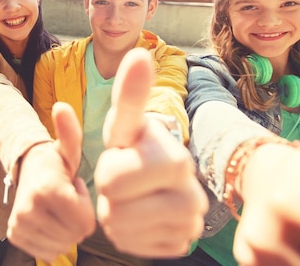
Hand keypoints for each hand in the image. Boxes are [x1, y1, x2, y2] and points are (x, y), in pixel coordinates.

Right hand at [7, 102, 95, 261]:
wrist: (26, 171)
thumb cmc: (55, 162)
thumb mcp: (67, 148)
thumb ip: (70, 132)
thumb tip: (61, 106)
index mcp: (47, 190)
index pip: (85, 223)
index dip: (86, 206)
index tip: (75, 188)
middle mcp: (29, 210)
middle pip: (75, 236)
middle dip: (77, 218)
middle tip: (67, 197)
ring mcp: (20, 225)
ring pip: (62, 246)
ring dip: (65, 229)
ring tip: (58, 206)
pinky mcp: (15, 235)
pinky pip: (47, 252)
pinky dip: (52, 239)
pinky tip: (48, 218)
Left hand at [94, 48, 207, 257]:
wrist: (156, 179)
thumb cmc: (135, 147)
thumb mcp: (126, 124)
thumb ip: (131, 95)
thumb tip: (139, 53)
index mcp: (174, 159)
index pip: (112, 180)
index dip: (107, 171)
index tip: (123, 158)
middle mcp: (191, 192)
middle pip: (115, 210)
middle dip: (109, 195)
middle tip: (124, 181)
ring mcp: (191, 222)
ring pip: (123, 233)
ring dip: (116, 217)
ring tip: (131, 198)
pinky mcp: (183, 243)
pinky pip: (137, 249)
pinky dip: (129, 236)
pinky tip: (140, 217)